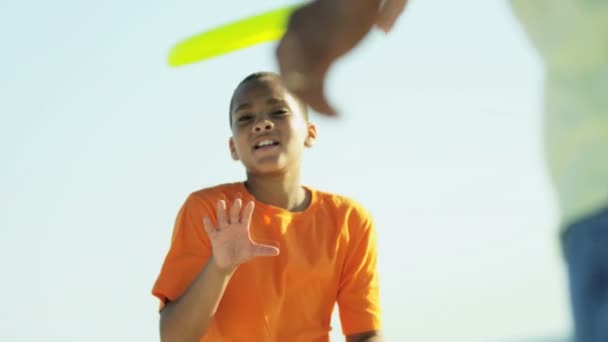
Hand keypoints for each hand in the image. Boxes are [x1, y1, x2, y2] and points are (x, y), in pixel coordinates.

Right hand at [203, 199, 279, 272]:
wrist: (228, 261)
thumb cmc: (242, 253)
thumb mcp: (253, 251)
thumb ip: (264, 250)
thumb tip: (278, 251)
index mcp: (242, 228)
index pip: (246, 217)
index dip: (248, 210)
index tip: (251, 202)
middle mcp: (233, 226)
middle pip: (234, 215)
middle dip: (236, 208)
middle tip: (238, 200)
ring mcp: (223, 231)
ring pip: (222, 219)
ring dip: (221, 211)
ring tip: (221, 201)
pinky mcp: (215, 237)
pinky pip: (211, 230)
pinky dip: (208, 225)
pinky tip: (205, 218)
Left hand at [276, 0, 407, 115]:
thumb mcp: (352, 10)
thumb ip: (358, 21)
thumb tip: (383, 28)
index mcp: (296, 20)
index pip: (284, 55)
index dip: (294, 75)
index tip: (311, 89)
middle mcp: (293, 32)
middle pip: (286, 71)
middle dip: (299, 90)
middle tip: (318, 105)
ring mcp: (303, 45)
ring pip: (298, 85)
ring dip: (315, 103)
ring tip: (334, 113)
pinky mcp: (318, 57)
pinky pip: (314, 91)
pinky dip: (324, 107)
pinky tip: (340, 115)